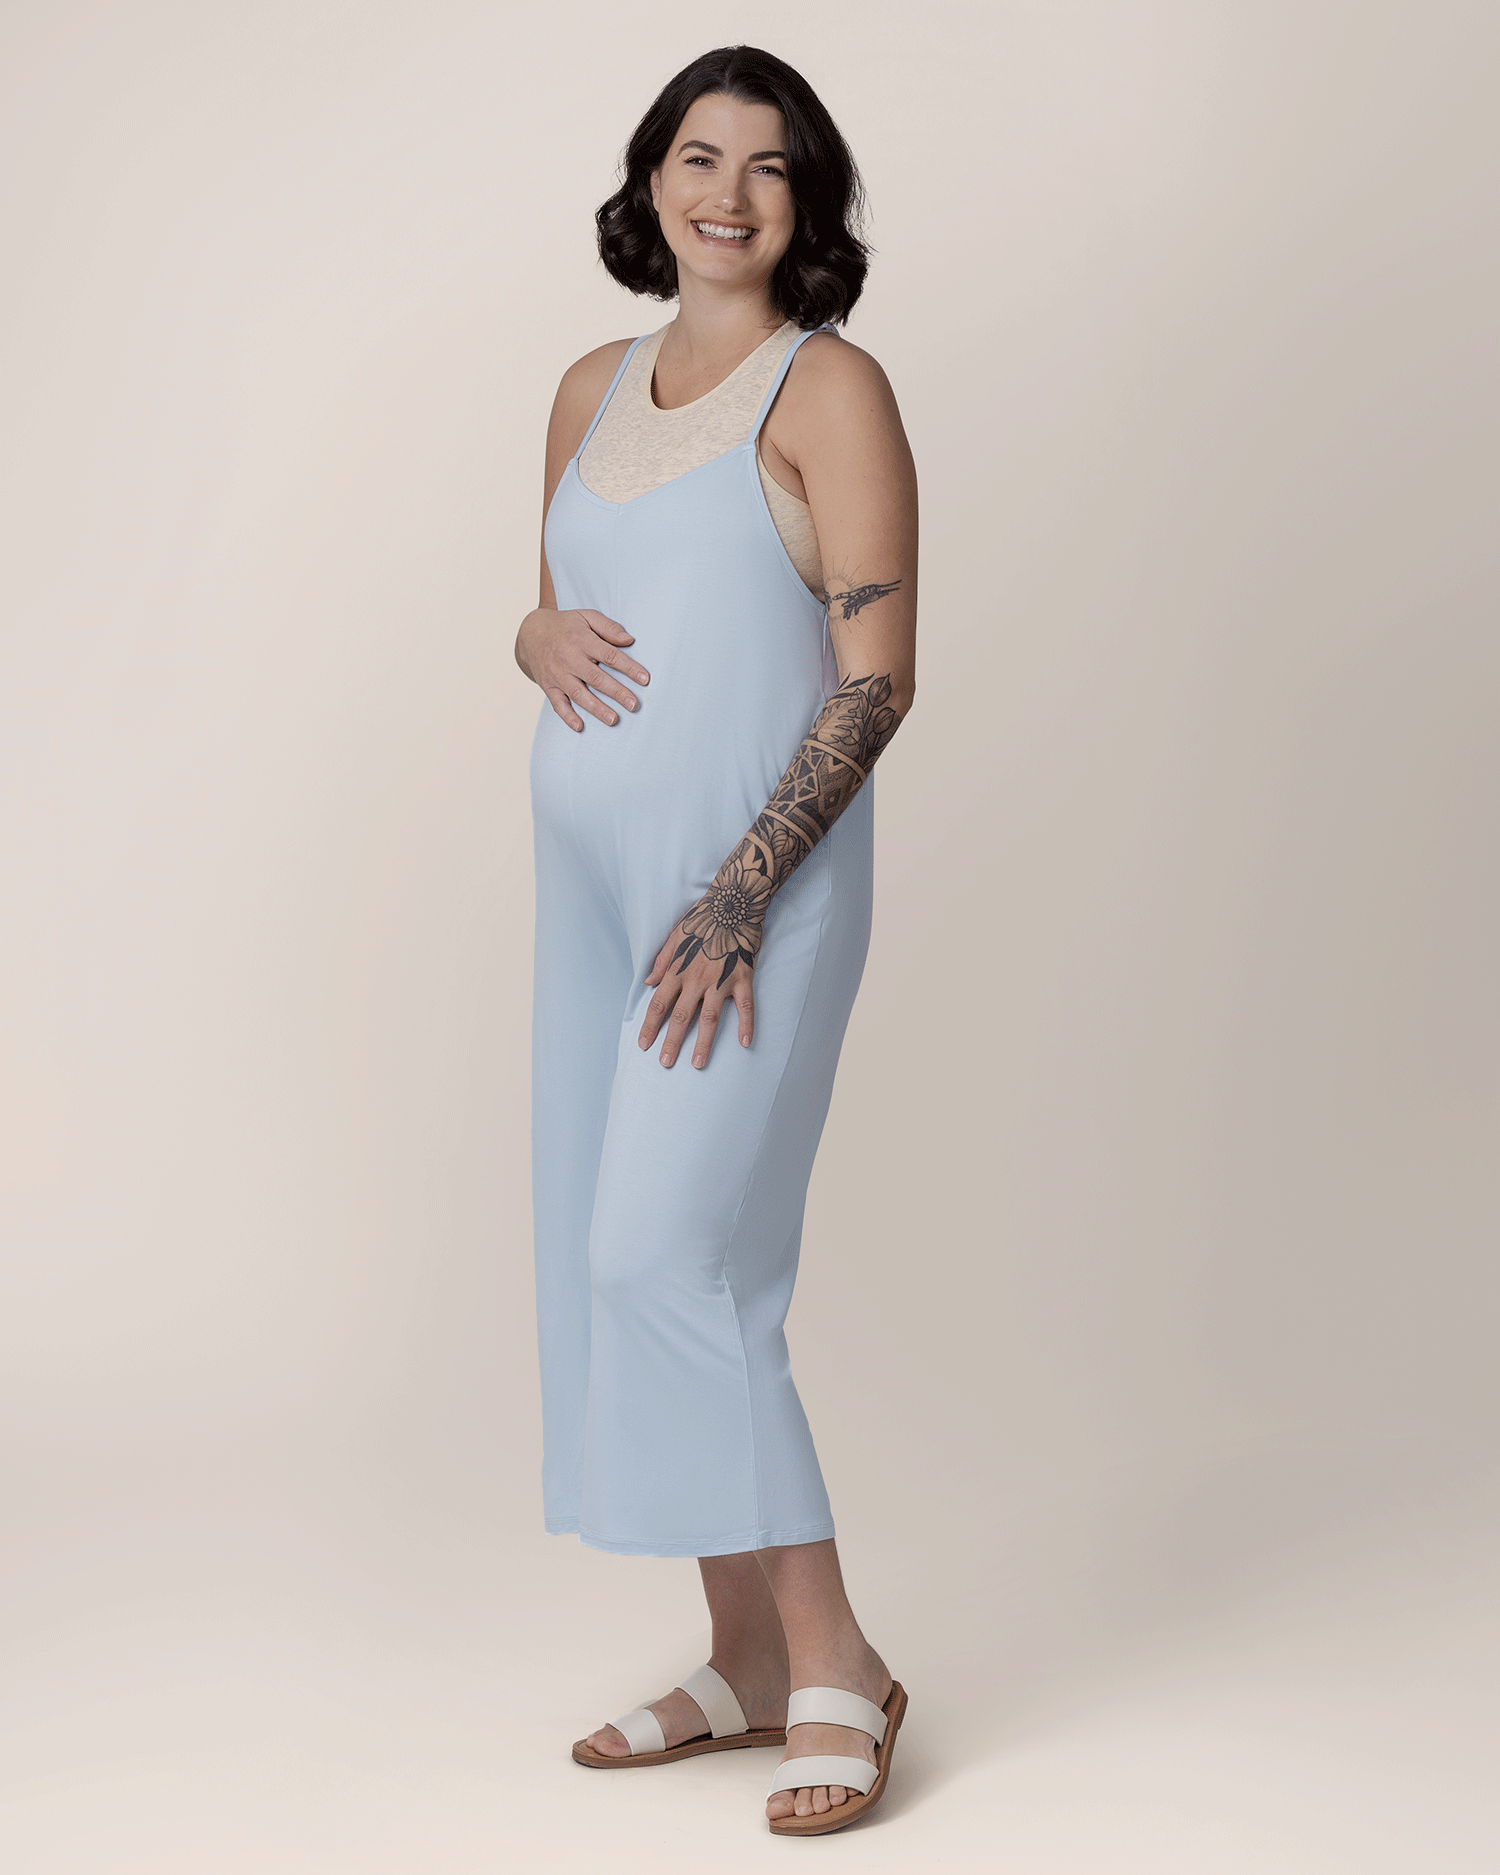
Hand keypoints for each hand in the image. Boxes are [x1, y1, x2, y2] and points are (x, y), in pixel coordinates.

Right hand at [516, 606, 648, 730]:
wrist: (531, 633)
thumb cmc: (566, 625)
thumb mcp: (586, 616)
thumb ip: (608, 627)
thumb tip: (629, 640)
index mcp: (581, 640)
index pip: (609, 655)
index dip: (628, 668)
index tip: (644, 679)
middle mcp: (568, 658)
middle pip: (596, 678)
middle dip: (616, 692)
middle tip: (634, 705)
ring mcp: (557, 674)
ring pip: (578, 694)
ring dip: (596, 708)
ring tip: (613, 720)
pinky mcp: (548, 685)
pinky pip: (557, 703)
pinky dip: (567, 716)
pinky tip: (579, 726)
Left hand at [638, 869, 770, 1067]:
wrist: (733, 902)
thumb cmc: (703, 917)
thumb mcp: (675, 935)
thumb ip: (662, 961)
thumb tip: (647, 982)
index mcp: (678, 969)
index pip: (659, 1003)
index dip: (650, 1026)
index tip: (643, 1044)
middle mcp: (697, 978)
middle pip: (680, 1016)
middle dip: (671, 1042)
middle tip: (665, 1064)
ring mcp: (721, 980)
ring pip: (710, 1018)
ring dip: (703, 1043)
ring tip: (698, 1064)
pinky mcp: (743, 977)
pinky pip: (746, 1006)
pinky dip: (746, 1025)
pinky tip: (744, 1043)